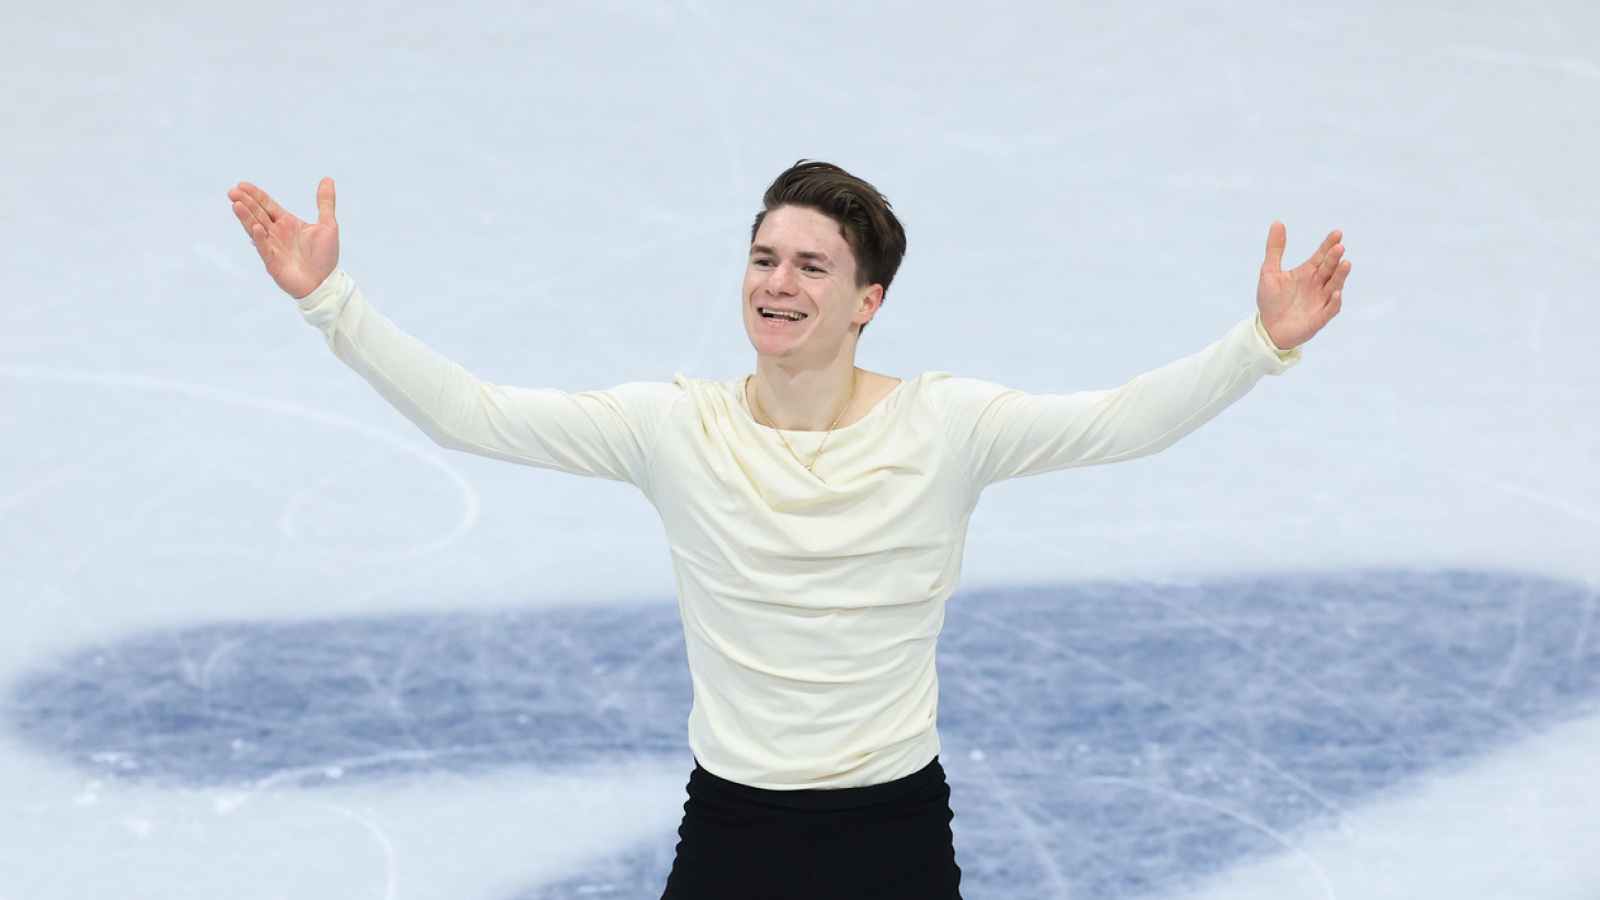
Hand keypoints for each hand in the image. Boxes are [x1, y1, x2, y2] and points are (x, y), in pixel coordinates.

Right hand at [228, 178, 339, 298]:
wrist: (325, 282)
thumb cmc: (325, 256)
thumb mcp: (328, 225)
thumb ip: (325, 203)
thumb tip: (327, 179)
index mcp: (287, 223)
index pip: (267, 205)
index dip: (256, 195)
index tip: (242, 185)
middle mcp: (276, 233)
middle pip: (258, 214)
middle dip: (246, 203)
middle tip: (232, 192)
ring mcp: (273, 247)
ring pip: (255, 228)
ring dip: (246, 217)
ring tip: (236, 205)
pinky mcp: (273, 262)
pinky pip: (264, 249)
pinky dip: (260, 238)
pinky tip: (255, 227)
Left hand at [1256, 222, 1349, 349]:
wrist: (1268, 328)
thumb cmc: (1271, 300)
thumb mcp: (1269, 272)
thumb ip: (1275, 249)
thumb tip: (1277, 223)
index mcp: (1308, 272)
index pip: (1322, 256)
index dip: (1329, 245)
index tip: (1337, 234)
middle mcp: (1317, 284)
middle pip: (1329, 268)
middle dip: (1334, 258)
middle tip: (1339, 247)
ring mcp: (1321, 300)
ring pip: (1334, 285)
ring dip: (1340, 275)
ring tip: (1345, 263)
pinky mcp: (1320, 317)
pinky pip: (1330, 309)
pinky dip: (1335, 301)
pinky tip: (1336, 293)